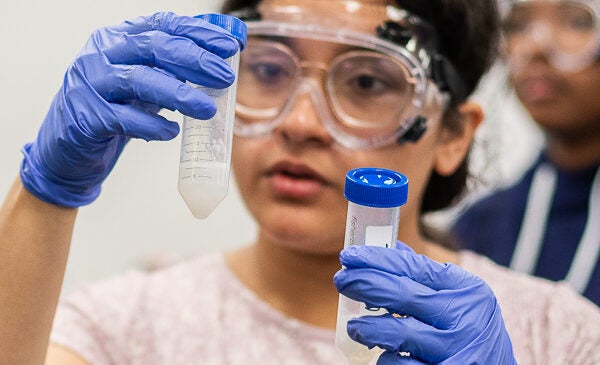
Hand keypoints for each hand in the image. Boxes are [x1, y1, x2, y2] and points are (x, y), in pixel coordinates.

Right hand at [20, 12, 239, 206]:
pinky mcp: (85, 117)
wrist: (68, 148)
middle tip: (225, 76)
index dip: (199, 33)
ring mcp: (90, 84)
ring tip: (207, 109)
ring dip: (179, 94)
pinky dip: (151, 125)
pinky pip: (123, 118)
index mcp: (118, 38)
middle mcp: (102, 54)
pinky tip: (171, 131)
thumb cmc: (113, 110)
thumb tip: (219, 63)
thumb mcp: (143, 83)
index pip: (163, 25)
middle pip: (154, 47)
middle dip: (195, 60)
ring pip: (139, 80)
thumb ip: (171, 70)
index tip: (230, 46)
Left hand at [333, 244, 516, 364]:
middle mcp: (464, 319)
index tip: (349, 255)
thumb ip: (427, 276)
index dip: (377, 258)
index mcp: (467, 290)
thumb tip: (389, 247)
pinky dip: (385, 359)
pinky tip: (384, 355)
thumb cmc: (469, 331)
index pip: (413, 266)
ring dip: (368, 328)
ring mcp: (454, 351)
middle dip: (364, 284)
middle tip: (341, 280)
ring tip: (355, 327)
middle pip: (401, 295)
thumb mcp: (460, 299)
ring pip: (396, 333)